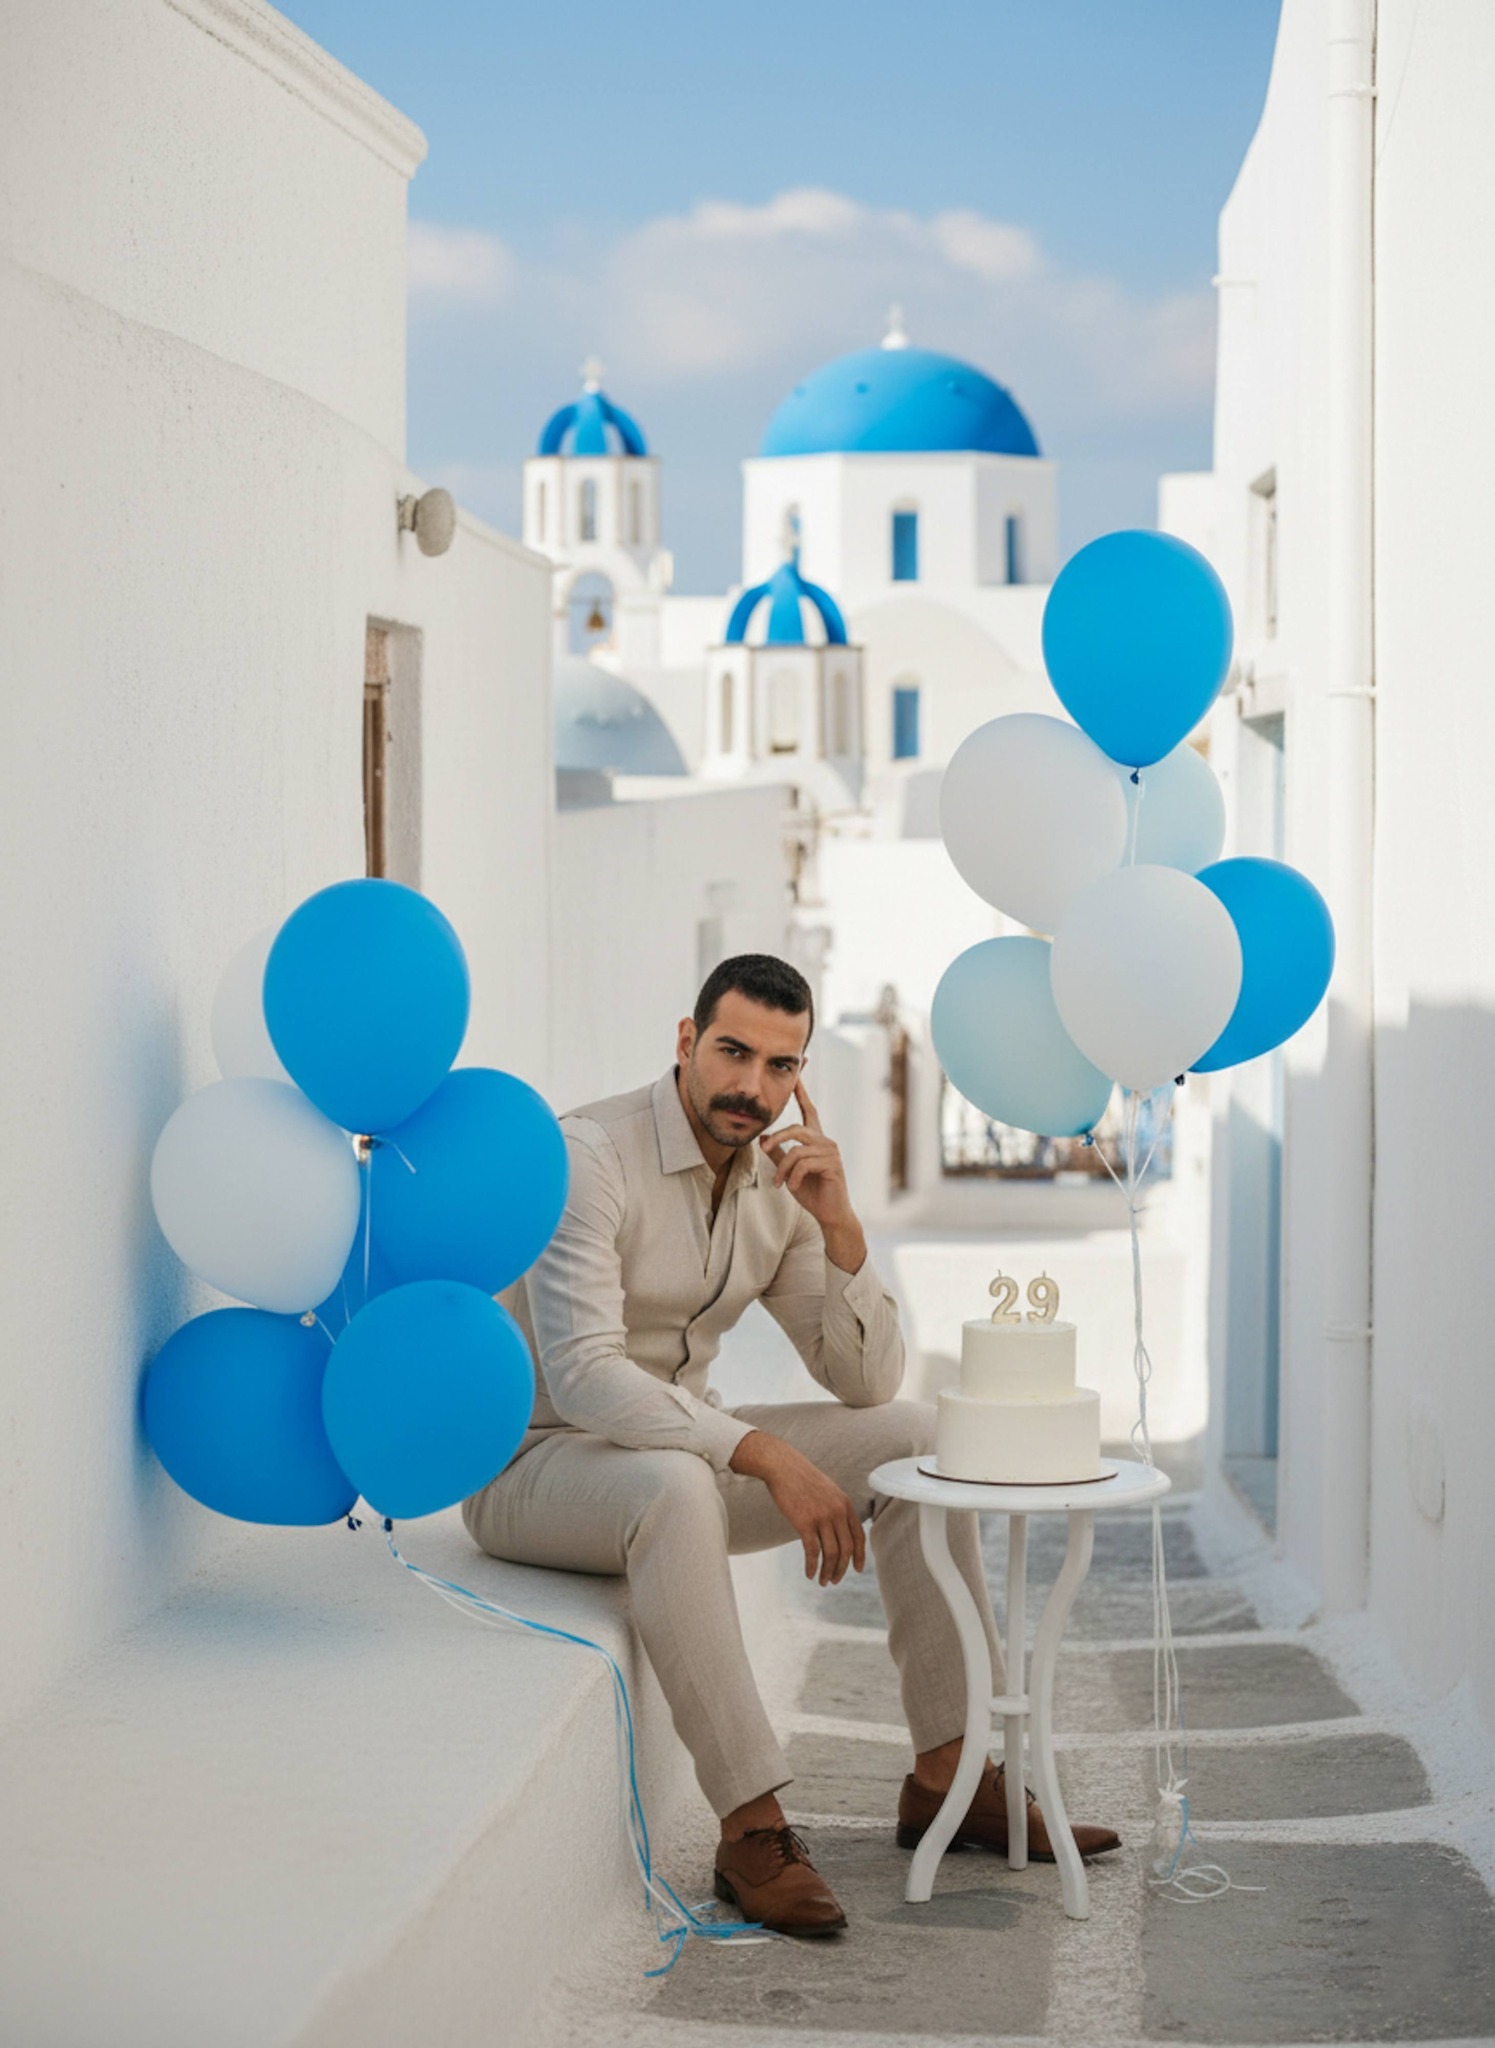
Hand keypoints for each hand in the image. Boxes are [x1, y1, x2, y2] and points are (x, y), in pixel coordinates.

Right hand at [728, 1431, 866, 1585]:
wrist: (782, 1466)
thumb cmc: (802, 1479)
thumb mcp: (827, 1490)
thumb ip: (836, 1508)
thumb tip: (838, 1529)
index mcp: (845, 1504)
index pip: (859, 1536)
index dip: (859, 1556)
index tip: (857, 1570)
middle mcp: (837, 1511)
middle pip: (846, 1549)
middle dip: (842, 1569)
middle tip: (834, 1580)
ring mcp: (822, 1517)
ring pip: (831, 1553)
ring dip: (828, 1571)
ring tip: (822, 1581)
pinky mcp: (805, 1522)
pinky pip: (813, 1551)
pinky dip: (812, 1566)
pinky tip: (809, 1574)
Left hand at [760, 1080, 854, 1232]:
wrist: (830, 1214)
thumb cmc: (811, 1191)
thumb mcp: (788, 1170)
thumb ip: (778, 1153)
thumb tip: (763, 1136)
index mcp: (816, 1139)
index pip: (809, 1109)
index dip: (801, 1091)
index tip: (798, 1070)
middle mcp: (825, 1141)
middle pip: (796, 1128)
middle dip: (777, 1138)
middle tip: (762, 1150)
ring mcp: (831, 1152)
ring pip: (797, 1149)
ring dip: (782, 1168)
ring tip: (777, 1183)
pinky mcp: (833, 1166)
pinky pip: (803, 1164)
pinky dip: (792, 1177)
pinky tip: (791, 1188)